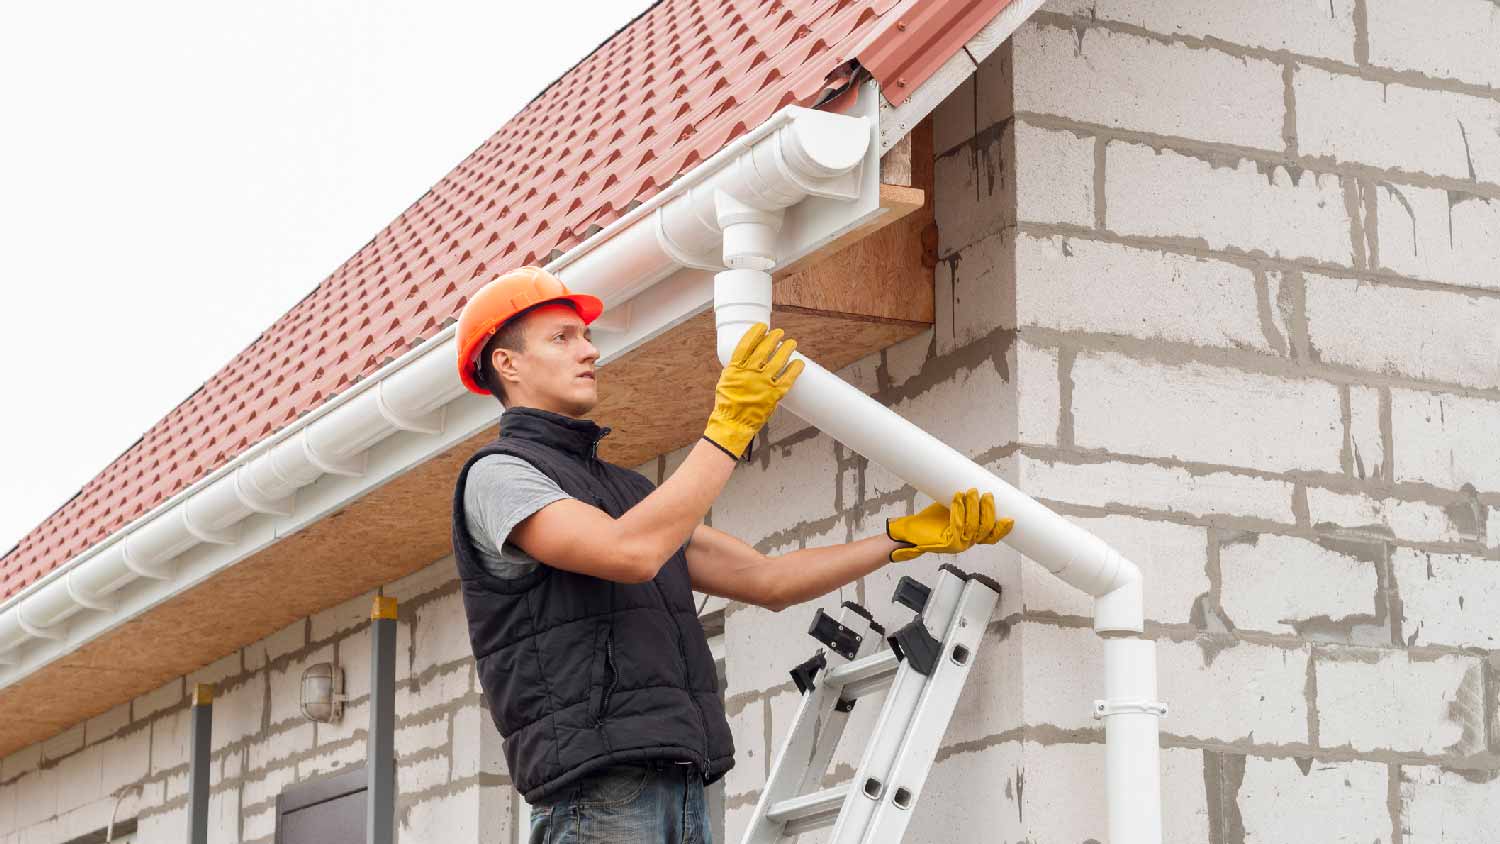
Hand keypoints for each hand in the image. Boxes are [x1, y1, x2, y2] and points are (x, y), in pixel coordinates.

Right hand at [703, 322, 804, 458]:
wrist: (733, 423)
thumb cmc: (727, 403)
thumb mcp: (726, 381)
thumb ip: (736, 368)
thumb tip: (746, 357)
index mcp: (736, 368)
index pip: (747, 344)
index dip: (756, 333)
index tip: (763, 327)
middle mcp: (750, 373)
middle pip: (765, 349)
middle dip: (774, 338)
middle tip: (780, 332)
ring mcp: (763, 383)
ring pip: (779, 360)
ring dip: (787, 349)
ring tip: (792, 343)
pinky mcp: (774, 394)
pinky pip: (788, 378)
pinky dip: (795, 369)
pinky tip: (798, 362)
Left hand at [886, 488, 1012, 562]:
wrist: (910, 532)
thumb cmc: (931, 520)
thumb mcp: (952, 508)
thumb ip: (966, 502)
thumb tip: (976, 483)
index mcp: (971, 537)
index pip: (992, 536)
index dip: (1002, 529)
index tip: (1010, 518)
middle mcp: (967, 542)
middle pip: (985, 529)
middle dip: (988, 511)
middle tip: (987, 494)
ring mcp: (959, 544)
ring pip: (973, 527)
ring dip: (974, 508)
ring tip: (972, 492)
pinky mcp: (948, 543)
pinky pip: (958, 525)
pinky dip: (959, 509)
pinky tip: (958, 498)